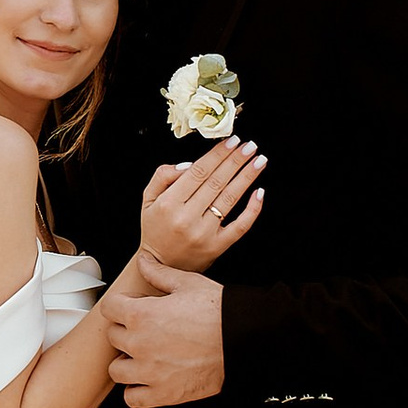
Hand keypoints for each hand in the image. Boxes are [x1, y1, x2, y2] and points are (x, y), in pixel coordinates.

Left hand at [109, 262, 225, 407]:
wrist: (243, 339)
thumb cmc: (219, 312)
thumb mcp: (188, 283)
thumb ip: (159, 273)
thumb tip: (144, 262)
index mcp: (142, 315)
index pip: (109, 308)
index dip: (121, 305)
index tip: (132, 307)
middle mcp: (140, 344)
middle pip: (113, 337)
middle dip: (126, 331)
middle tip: (145, 329)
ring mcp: (150, 372)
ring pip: (117, 370)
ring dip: (127, 362)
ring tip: (144, 356)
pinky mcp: (163, 393)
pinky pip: (132, 398)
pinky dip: (137, 391)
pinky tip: (148, 380)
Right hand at [140, 138, 264, 275]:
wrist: (160, 265)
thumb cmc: (156, 228)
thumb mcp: (148, 199)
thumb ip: (163, 176)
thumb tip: (188, 164)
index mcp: (169, 203)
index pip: (198, 172)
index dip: (217, 155)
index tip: (231, 141)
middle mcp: (187, 218)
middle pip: (217, 182)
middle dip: (236, 161)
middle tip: (250, 145)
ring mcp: (204, 233)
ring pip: (229, 199)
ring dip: (247, 177)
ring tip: (259, 160)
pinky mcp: (217, 246)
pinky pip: (240, 226)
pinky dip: (252, 209)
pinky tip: (259, 192)